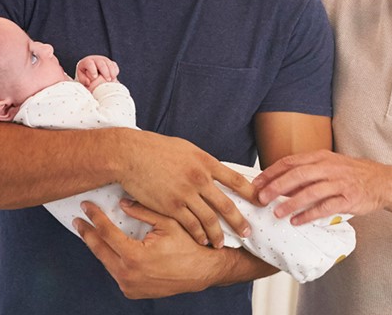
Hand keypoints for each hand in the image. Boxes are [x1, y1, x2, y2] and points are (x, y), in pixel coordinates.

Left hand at [74, 200, 228, 298]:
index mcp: (135, 256)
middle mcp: (128, 275)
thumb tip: (122, 203)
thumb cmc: (189, 246)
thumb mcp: (167, 222)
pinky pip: (116, 272)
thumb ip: (142, 211)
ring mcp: (129, 286)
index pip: (107, 233)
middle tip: (79, 220)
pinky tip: (109, 248)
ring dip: (99, 246)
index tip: (87, 207)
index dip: (95, 217)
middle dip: (87, 233)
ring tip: (91, 232)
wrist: (202, 271)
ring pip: (106, 262)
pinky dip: (112, 259)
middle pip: (99, 250)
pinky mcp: (132, 292)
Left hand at [76, 55, 119, 88]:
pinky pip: (114, 65)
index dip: (92, 70)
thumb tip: (88, 82)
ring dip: (112, 71)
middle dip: (105, 71)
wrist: (90, 75)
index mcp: (86, 62)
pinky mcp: (109, 63)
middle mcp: (95, 59)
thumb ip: (83, 80)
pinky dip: (115, 71)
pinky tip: (114, 77)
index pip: (89, 63)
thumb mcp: (81, 78)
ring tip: (112, 79)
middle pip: (101, 63)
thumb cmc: (84, 77)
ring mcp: (103, 60)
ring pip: (109, 63)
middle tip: (107, 80)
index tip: (95, 77)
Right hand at [117, 129, 254, 248]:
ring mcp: (186, 194)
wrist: (131, 155)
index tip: (260, 202)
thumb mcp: (185, 149)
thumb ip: (201, 162)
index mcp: (205, 162)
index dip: (250, 192)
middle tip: (248, 233)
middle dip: (239, 222)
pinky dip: (198, 234)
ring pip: (210, 219)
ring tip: (222, 243)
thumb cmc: (155, 148)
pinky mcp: (171, 206)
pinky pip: (190, 225)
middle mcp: (200, 178)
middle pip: (226, 205)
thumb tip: (211, 171)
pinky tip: (202, 240)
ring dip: (218, 234)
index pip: (235, 180)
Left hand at [252, 149, 384, 224]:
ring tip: (277, 212)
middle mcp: (328, 167)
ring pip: (310, 191)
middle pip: (297, 174)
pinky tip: (297, 221)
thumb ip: (307, 171)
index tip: (257, 183)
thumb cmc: (351, 174)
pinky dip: (309, 215)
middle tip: (261, 198)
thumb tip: (279, 183)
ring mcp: (339, 183)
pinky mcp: (348, 198)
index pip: (291, 161)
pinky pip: (325, 207)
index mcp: (321, 157)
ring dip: (290, 202)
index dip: (272, 172)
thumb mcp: (329, 165)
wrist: (382, 181)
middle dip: (276, 186)